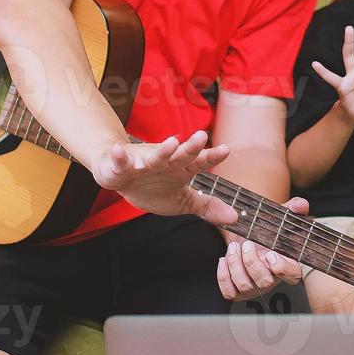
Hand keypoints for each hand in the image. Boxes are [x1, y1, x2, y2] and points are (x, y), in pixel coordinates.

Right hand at [86, 131, 232, 220]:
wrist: (121, 178)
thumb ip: (206, 206)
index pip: (199, 162)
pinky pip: (121, 161)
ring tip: (171, 143)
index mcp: (181, 170)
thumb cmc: (154, 187)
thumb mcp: (183, 200)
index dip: (211, 157)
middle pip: (181, 154)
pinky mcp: (122, 166)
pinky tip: (119, 152)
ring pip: (155, 156)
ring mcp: (144, 163)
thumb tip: (235, 218)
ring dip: (162, 150)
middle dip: (191, 147)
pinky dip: (119, 157)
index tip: (225, 150)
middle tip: (202, 137)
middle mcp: (165, 162)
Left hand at [216, 196, 308, 299]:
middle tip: (246, 244)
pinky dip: (223, 276)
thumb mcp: (278, 218)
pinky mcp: (237, 291)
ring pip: (245, 286)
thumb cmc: (264, 231)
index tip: (271, 255)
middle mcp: (271, 279)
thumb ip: (292, 209)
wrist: (244, 237)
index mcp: (286, 264)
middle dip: (252, 262)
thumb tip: (301, 204)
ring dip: (236, 265)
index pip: (293, 276)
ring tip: (233, 248)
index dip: (283, 269)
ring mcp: (254, 287)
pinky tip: (225, 260)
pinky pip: (229, 292)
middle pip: (265, 282)